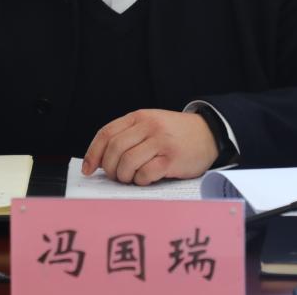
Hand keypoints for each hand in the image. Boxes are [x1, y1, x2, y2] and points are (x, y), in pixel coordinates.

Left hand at [81, 109, 217, 185]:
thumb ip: (128, 136)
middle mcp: (148, 126)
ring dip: (124, 176)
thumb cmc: (174, 133)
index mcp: (139, 117)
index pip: (106, 133)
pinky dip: (140, 180)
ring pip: (128, 162)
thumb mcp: (150, 124)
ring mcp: (161, 142)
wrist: (208, 133)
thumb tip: (100, 161)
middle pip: (115, 149)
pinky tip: (146, 179)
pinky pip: (146, 173)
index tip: (88, 169)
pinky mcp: (172, 158)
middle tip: (115, 177)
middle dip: (109, 168)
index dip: (93, 153)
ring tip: (130, 179)